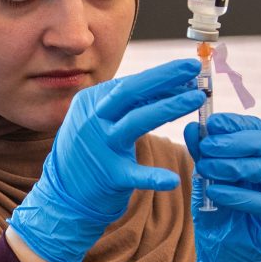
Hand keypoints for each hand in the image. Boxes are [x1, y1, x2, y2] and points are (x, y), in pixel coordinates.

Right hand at [9, 59, 204, 261]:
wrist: (63, 193)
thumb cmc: (92, 151)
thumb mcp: (101, 120)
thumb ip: (131, 105)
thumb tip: (174, 87)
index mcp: (91, 102)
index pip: (130, 83)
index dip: (161, 75)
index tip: (188, 69)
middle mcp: (93, 120)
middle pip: (131, 92)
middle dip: (164, 77)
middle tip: (193, 68)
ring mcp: (100, 147)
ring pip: (136, 122)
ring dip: (168, 107)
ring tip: (196, 99)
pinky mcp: (108, 175)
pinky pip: (134, 175)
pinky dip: (153, 177)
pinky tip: (172, 180)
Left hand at [184, 114, 260, 261]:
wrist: (227, 250)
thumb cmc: (221, 207)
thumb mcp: (209, 176)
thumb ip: (204, 153)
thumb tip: (191, 128)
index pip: (260, 128)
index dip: (236, 124)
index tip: (211, 123)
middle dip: (236, 142)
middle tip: (208, 145)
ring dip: (234, 167)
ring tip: (206, 168)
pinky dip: (237, 196)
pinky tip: (214, 192)